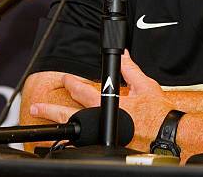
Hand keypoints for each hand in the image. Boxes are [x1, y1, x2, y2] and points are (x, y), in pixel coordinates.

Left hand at [29, 51, 175, 150]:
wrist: (167, 135)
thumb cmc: (158, 113)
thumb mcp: (144, 85)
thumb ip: (130, 70)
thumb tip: (123, 55)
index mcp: (107, 104)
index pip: (82, 91)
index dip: (71, 83)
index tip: (64, 79)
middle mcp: (100, 122)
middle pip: (68, 115)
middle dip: (50, 110)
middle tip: (36, 107)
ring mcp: (101, 137)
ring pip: (73, 135)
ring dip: (58, 131)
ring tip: (42, 131)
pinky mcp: (106, 147)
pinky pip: (85, 147)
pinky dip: (75, 145)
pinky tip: (66, 146)